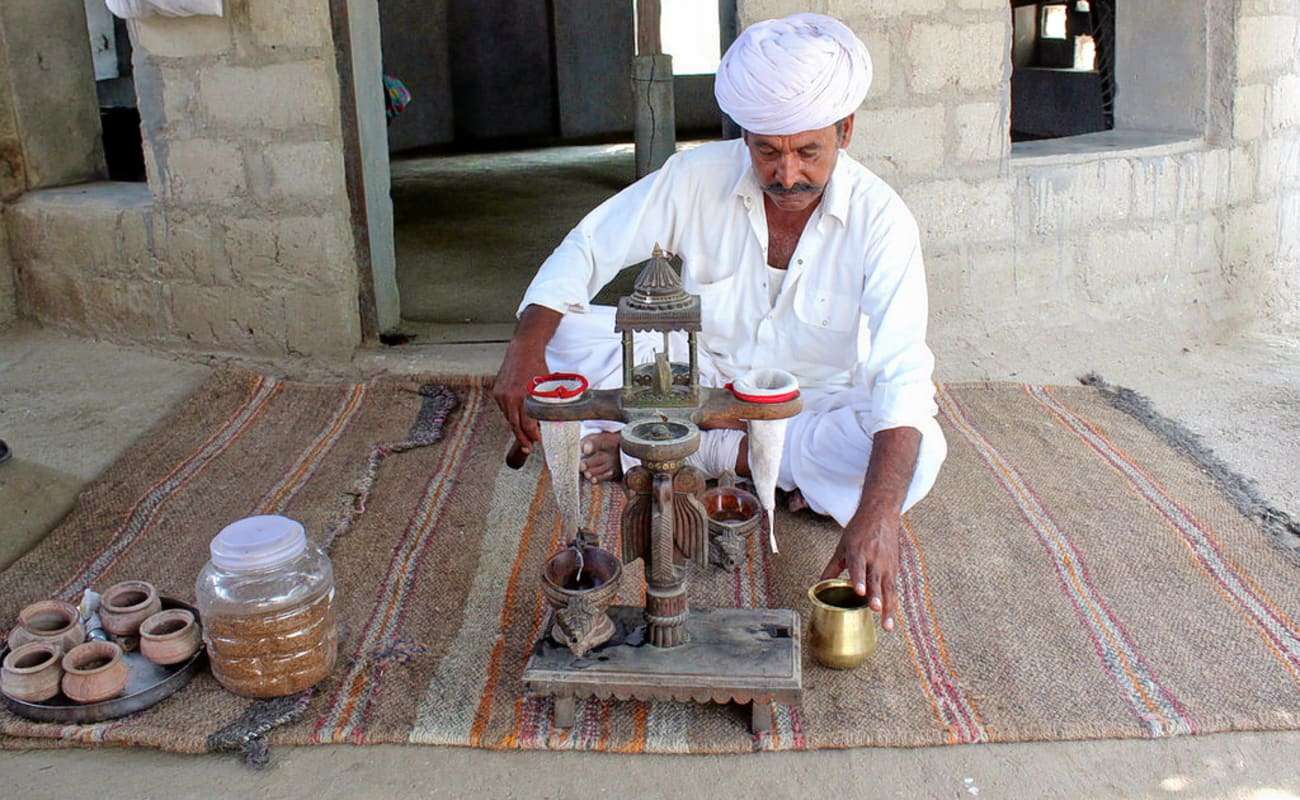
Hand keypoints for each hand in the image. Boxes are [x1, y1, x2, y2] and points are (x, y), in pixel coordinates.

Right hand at [492, 338, 547, 453]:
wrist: (523, 350)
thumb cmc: (538, 367)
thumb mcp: (547, 387)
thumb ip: (546, 405)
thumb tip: (548, 422)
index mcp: (523, 397)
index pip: (526, 424)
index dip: (532, 435)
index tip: (537, 441)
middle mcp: (509, 397)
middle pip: (514, 425)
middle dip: (522, 438)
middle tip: (528, 447)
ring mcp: (501, 395)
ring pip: (508, 417)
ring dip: (516, 425)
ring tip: (524, 432)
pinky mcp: (496, 392)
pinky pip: (504, 409)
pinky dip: (511, 414)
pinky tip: (517, 416)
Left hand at [820, 505, 900, 631]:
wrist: (881, 512)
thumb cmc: (860, 530)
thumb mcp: (843, 546)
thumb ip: (833, 567)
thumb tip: (819, 585)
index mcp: (859, 550)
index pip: (858, 567)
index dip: (859, 580)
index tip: (860, 592)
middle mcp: (875, 558)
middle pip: (875, 580)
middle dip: (876, 596)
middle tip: (875, 609)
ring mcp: (887, 564)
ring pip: (888, 588)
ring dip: (888, 607)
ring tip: (887, 624)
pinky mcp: (895, 568)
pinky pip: (893, 588)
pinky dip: (892, 602)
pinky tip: (890, 617)